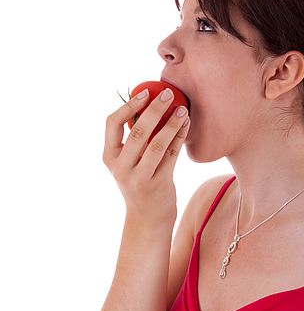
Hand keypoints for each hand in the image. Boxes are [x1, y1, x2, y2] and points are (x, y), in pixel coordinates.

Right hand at [102, 88, 189, 226]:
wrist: (147, 218)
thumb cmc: (139, 181)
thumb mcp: (127, 162)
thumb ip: (133, 139)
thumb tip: (150, 103)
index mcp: (109, 157)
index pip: (112, 123)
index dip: (129, 105)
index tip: (145, 92)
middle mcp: (121, 167)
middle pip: (138, 132)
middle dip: (154, 109)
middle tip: (168, 93)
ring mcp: (140, 177)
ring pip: (157, 144)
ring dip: (172, 124)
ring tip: (183, 109)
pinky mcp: (159, 183)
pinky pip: (172, 155)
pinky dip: (180, 137)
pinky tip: (186, 124)